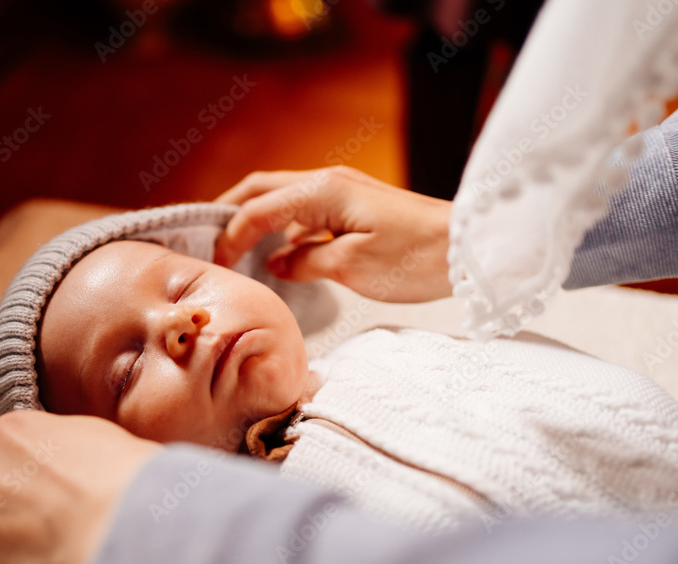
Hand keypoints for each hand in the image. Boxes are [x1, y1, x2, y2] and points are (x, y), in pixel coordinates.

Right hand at [213, 166, 453, 302]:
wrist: (467, 250)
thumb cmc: (414, 258)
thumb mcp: (351, 267)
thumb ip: (305, 262)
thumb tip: (278, 262)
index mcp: (321, 192)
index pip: (257, 210)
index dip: (230, 237)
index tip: (218, 265)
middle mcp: (327, 183)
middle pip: (262, 189)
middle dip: (231, 213)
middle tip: (210, 244)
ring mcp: (342, 192)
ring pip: (282, 198)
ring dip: (256, 219)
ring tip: (235, 248)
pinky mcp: (355, 206)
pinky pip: (306, 212)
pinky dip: (284, 228)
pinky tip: (281, 255)